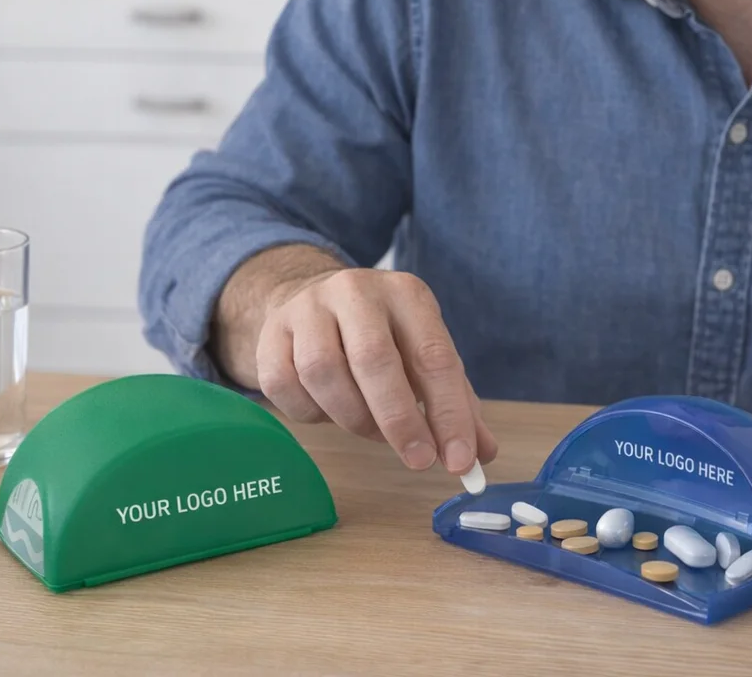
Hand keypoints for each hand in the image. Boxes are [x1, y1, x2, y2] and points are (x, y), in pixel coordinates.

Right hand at [254, 267, 497, 476]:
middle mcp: (355, 292)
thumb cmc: (382, 336)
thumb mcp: (424, 355)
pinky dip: (311, 413)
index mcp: (406, 294)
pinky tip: (329, 411)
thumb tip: (481, 455)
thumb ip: (455, 404)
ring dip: (353, 418)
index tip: (459, 459)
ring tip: (372, 430)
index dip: (449, 413)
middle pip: (374, 359)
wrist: (312, 298)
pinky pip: (285, 386)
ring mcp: (307, 309)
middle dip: (399, 420)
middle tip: (418, 461)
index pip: (433, 356)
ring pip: (324, 373)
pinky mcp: (270, 334)